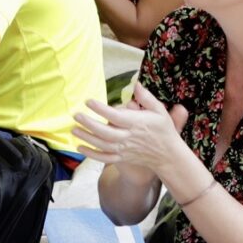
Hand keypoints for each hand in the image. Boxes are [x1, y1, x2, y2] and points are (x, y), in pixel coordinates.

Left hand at [70, 81, 190, 180]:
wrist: (168, 155)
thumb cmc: (164, 130)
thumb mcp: (159, 111)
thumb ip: (146, 98)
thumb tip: (136, 84)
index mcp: (137, 123)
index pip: (115, 116)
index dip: (101, 109)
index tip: (88, 101)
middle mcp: (129, 137)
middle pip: (105, 131)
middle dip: (89, 123)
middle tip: (76, 115)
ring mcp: (124, 149)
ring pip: (102, 145)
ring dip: (86, 137)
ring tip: (73, 129)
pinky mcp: (122, 158)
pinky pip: (104, 158)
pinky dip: (91, 154)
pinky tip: (80, 147)